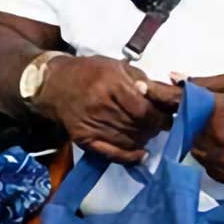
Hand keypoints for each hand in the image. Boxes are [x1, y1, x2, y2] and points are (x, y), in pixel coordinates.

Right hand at [35, 55, 174, 163]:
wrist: (54, 83)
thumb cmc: (90, 71)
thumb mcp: (118, 67)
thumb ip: (144, 82)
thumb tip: (169, 99)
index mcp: (110, 83)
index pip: (144, 110)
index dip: (160, 117)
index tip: (167, 117)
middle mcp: (100, 105)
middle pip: (138, 127)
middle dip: (154, 128)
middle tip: (158, 124)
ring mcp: (90, 124)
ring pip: (129, 141)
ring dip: (143, 139)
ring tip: (146, 132)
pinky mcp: (83, 138)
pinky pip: (112, 154)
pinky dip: (129, 157)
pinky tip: (140, 153)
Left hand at [147, 72, 223, 185]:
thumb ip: (202, 82)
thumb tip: (173, 77)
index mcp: (217, 110)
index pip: (177, 102)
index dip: (157, 94)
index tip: (140, 88)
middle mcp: (216, 138)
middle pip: (182, 127)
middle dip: (184, 118)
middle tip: (202, 111)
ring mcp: (222, 161)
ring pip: (193, 147)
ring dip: (197, 136)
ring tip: (222, 127)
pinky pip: (207, 163)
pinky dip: (210, 152)